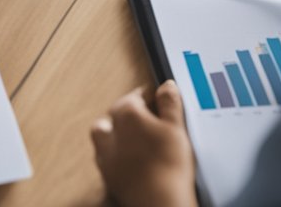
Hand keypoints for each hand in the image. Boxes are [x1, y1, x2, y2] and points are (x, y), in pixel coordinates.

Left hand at [91, 81, 195, 206]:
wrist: (158, 200)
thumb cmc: (168, 164)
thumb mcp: (177, 127)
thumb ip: (170, 103)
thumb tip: (166, 86)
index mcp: (126, 113)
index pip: (136, 96)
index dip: (150, 95)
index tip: (159, 97)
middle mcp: (110, 129)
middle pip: (118, 112)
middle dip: (132, 111)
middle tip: (149, 116)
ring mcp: (104, 152)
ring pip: (104, 131)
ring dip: (115, 129)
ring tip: (132, 134)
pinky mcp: (106, 172)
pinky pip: (104, 154)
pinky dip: (113, 151)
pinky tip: (126, 157)